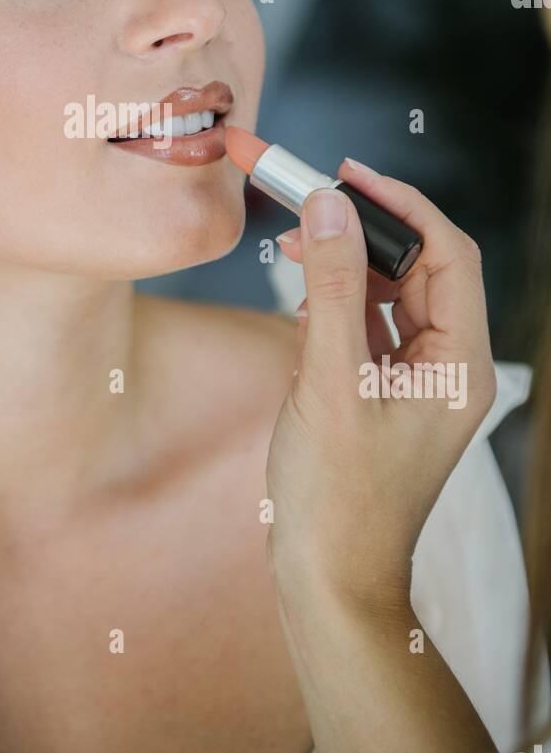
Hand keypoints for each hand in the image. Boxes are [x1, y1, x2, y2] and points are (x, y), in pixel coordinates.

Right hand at [266, 157, 496, 607]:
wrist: (328, 578)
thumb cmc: (338, 498)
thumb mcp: (329, 382)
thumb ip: (328, 288)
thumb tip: (326, 207)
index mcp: (460, 364)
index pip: (449, 253)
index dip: (401, 205)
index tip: (348, 173)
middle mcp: (447, 367)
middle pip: (417, 267)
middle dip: (363, 230)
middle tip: (307, 197)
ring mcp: (415, 382)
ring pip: (388, 294)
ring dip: (342, 266)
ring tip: (291, 244)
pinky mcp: (382, 394)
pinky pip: (366, 327)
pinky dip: (332, 306)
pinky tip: (299, 302)